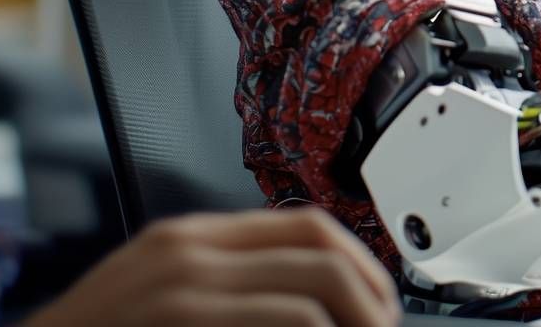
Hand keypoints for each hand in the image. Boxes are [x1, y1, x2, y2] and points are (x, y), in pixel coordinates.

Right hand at [23, 208, 401, 326]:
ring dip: (359, 318)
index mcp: (189, 239)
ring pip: (316, 282)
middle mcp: (191, 249)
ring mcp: (185, 283)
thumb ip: (225, 290)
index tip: (379, 301)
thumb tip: (310, 308)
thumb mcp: (162, 300)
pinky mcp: (183, 315)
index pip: (304, 224)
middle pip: (322, 246)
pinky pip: (288, 318)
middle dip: (370, 291)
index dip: (357, 260)